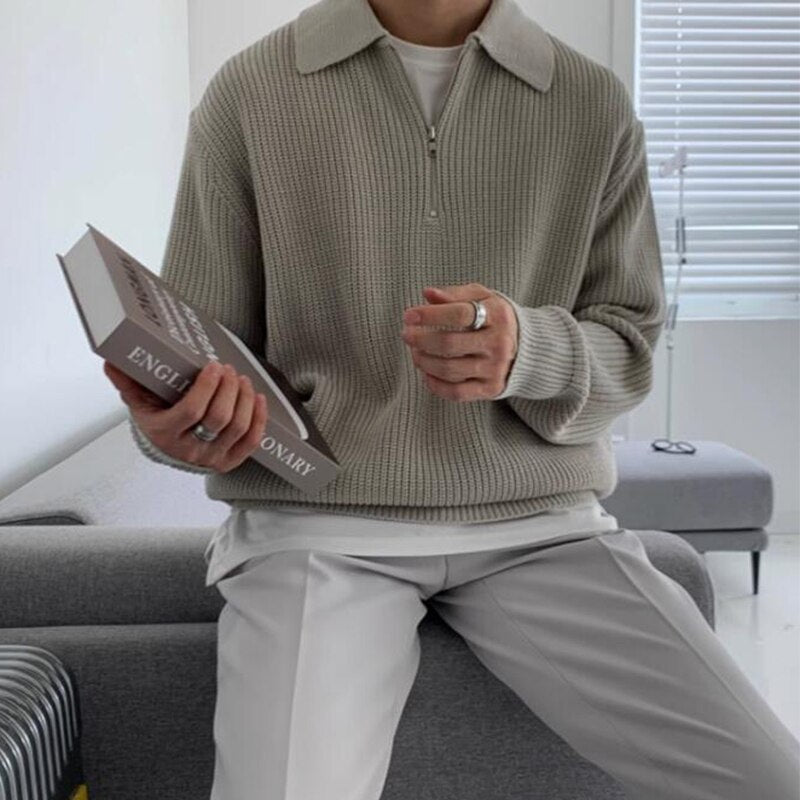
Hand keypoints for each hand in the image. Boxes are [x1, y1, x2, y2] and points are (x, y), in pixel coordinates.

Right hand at [103, 360, 268, 472]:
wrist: (167, 447)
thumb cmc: (156, 418)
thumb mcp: (139, 401)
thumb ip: (127, 382)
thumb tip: (111, 361)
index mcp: (165, 433)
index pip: (192, 411)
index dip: (207, 387)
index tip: (214, 366)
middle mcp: (189, 450)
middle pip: (219, 418)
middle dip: (229, 389)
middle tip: (229, 369)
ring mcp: (211, 458)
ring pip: (238, 428)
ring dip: (245, 399)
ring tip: (242, 379)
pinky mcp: (229, 462)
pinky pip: (251, 442)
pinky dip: (259, 418)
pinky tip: (258, 398)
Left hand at [401, 282, 517, 400]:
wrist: (529, 349)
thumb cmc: (496, 319)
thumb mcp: (483, 298)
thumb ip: (455, 294)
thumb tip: (428, 294)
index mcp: (497, 316)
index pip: (459, 314)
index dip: (429, 315)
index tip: (409, 315)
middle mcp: (498, 344)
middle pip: (450, 344)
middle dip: (420, 339)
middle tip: (406, 334)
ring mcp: (495, 369)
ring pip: (449, 370)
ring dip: (423, 361)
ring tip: (414, 351)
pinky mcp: (490, 389)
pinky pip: (456, 392)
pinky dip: (434, 384)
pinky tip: (425, 372)